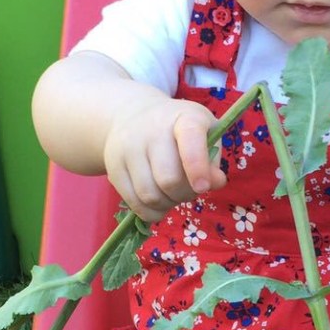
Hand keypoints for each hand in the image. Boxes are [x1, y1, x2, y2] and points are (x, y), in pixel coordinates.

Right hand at [103, 95, 226, 222]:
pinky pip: (134, 203)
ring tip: (172, 195)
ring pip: (149, 195)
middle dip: (184, 194)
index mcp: (184, 117)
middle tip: (189, 190)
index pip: (190, 139)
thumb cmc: (180, 132)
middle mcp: (152, 128)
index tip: (202, 187)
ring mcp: (128, 146)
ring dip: (167, 205)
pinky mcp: (114, 166)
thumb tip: (215, 183)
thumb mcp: (205, 135)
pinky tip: (159, 204)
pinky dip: (151, 212)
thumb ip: (213, 161)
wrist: (134, 117)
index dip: (197, 166)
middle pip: (169, 179)